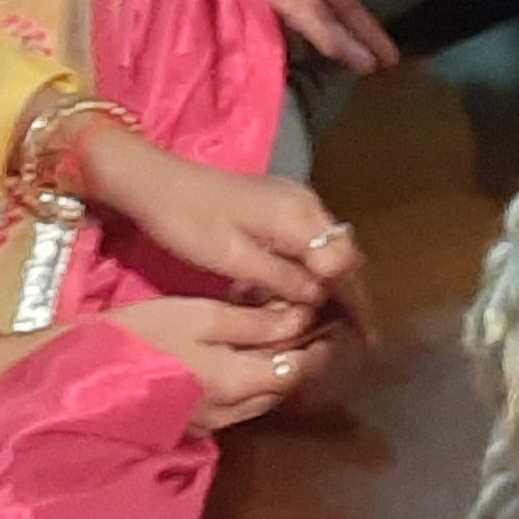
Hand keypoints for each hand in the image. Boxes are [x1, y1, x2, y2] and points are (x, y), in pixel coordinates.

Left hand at [78, 128, 365, 310]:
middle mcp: (305, 204)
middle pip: (342, 253)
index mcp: (297, 216)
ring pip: (326, 247)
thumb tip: (318, 298)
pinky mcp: (278, 203)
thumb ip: (280, 279)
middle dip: (349, 293)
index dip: (355, 300)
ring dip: (329, 281)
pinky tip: (300, 291)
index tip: (363, 336)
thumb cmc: (187, 222)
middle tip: (352, 335)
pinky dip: (311, 267)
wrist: (155, 181)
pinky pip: (308, 239)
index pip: (343, 262)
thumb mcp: (231, 259)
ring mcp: (294, 200)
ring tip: (328, 320)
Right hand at [106, 296, 340, 433]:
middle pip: (279, 389)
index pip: (295, 372)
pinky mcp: (188, 423)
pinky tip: (242, 359)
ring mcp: (207, 423)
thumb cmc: (140, 334)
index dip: (315, 349)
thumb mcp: (199, 316)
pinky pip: (233, 405)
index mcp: (237, 384)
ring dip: (274, 373)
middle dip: (298, 361)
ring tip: (280, 340)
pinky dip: (248, 382)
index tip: (329, 325)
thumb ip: (253, 324)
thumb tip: (300, 322)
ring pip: (258, 400)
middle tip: (309, 330)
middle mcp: (229, 412)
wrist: (78, 373)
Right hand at [168, 0, 403, 71]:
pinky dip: (283, 33)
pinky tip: (291, 39)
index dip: (368, 35)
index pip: (347, 7)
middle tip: (368, 70)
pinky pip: (264, 20)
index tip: (388, 59)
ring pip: (292, 28)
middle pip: (321, 28)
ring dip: (316, 45)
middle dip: (346, 51)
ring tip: (338, 60)